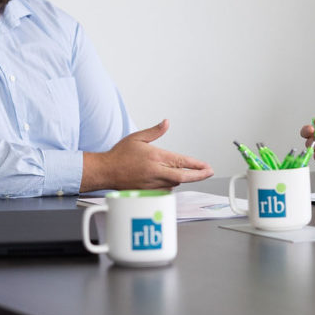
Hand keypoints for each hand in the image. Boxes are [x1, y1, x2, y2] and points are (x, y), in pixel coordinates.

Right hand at [89, 119, 212, 190]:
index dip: (197, 165)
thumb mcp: (137, 138)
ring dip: (182, 178)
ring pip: (175, 183)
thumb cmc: (119, 155)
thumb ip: (154, 131)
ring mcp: (152, 184)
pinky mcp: (148, 192)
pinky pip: (165, 190)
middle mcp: (156, 172)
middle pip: (183, 176)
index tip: (207, 166)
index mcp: (155, 157)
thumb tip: (166, 123)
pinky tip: (170, 179)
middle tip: (209, 173)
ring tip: (189, 173)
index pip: (182, 162)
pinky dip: (170, 184)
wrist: (106, 171)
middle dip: (199, 175)